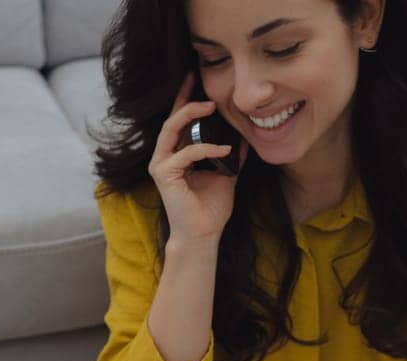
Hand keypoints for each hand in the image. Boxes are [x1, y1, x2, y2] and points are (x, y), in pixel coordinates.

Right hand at [150, 71, 251, 244]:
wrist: (203, 235)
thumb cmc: (211, 209)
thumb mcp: (227, 174)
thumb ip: (231, 155)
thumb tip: (244, 135)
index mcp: (178, 154)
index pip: (180, 121)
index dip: (187, 99)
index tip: (196, 78)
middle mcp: (165, 156)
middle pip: (172, 118)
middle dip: (186, 98)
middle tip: (200, 80)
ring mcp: (162, 165)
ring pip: (172, 128)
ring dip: (191, 114)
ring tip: (211, 106)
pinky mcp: (164, 175)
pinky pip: (186, 153)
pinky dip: (206, 148)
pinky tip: (224, 148)